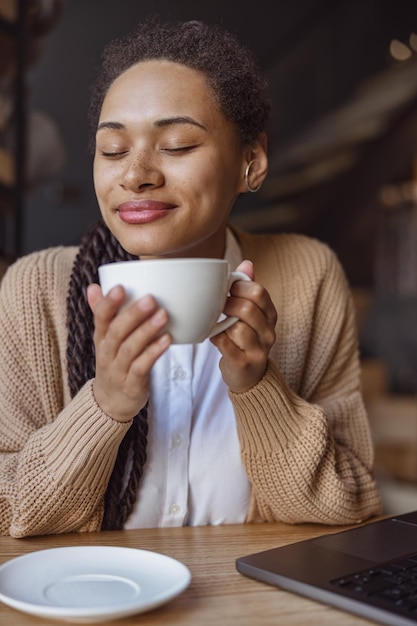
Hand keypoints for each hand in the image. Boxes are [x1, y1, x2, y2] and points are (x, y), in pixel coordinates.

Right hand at [87, 284, 171, 421]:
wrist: (110, 403)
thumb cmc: (113, 363)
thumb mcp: (104, 339)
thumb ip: (102, 313)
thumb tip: (93, 286)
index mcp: (101, 338)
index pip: (100, 318)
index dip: (109, 303)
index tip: (120, 287)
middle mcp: (107, 353)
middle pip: (116, 331)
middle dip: (133, 314)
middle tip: (150, 299)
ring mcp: (119, 369)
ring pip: (130, 348)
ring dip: (147, 331)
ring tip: (163, 315)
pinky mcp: (132, 384)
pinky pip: (142, 367)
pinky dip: (153, 353)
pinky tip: (166, 340)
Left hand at [210, 260, 276, 392]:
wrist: (247, 375)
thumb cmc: (244, 338)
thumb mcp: (250, 312)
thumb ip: (248, 288)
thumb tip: (246, 263)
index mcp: (270, 314)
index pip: (258, 292)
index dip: (239, 287)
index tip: (228, 290)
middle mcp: (269, 332)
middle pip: (247, 308)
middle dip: (228, 304)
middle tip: (219, 307)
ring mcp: (259, 349)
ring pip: (237, 328)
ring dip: (221, 324)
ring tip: (219, 325)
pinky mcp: (245, 363)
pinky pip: (226, 345)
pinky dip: (216, 338)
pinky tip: (215, 337)